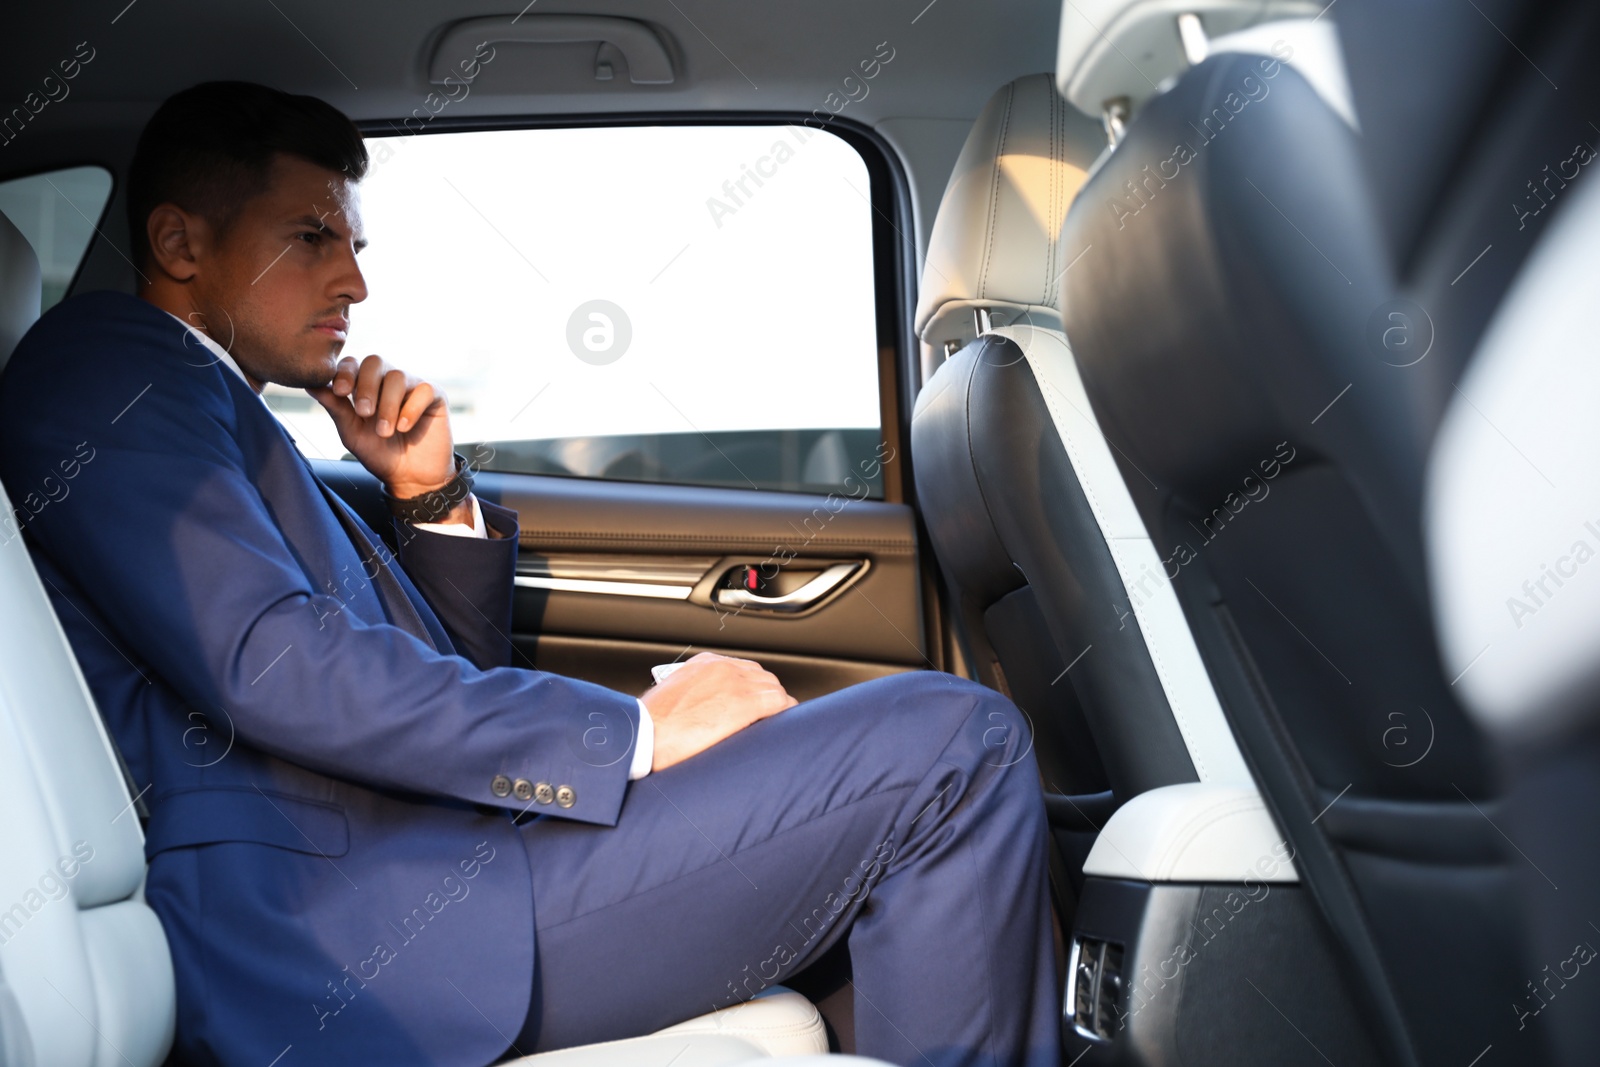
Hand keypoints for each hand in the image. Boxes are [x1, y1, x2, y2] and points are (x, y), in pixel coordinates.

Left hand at [307, 355, 455, 499]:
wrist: (411, 477)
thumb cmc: (380, 453)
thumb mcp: (352, 432)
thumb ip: (335, 408)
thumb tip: (309, 385)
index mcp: (366, 385)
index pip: (353, 364)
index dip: (346, 372)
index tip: (341, 392)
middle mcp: (388, 381)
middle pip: (375, 361)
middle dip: (366, 386)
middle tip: (364, 412)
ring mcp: (412, 386)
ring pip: (398, 376)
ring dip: (388, 405)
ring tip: (385, 431)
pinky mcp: (435, 396)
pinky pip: (423, 389)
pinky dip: (411, 409)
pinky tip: (404, 428)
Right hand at [640, 652, 797, 770]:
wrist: (645, 734)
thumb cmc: (650, 724)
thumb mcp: (671, 696)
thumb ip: (691, 694)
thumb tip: (699, 709)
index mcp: (704, 664)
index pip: (743, 668)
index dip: (753, 687)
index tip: (754, 701)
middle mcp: (723, 668)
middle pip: (761, 676)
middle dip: (767, 694)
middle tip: (769, 715)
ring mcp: (736, 684)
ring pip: (773, 688)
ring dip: (777, 705)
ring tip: (777, 722)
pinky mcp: (745, 704)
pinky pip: (779, 703)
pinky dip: (785, 712)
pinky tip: (784, 724)